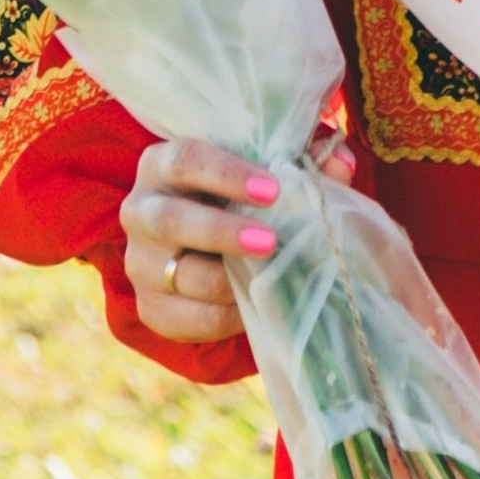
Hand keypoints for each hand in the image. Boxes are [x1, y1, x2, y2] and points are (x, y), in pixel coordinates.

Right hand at [120, 129, 355, 343]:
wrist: (210, 244)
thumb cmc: (240, 193)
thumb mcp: (268, 170)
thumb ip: (303, 161)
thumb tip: (340, 164)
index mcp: (163, 164)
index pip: (185, 159)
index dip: (226, 174)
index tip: (272, 189)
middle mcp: (140, 209)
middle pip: (169, 220)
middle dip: (221, 232)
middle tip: (270, 241)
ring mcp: (140, 261)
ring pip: (175, 275)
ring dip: (224, 280)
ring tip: (267, 279)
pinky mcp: (150, 306)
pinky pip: (181, 318)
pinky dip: (219, 317)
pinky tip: (249, 307)